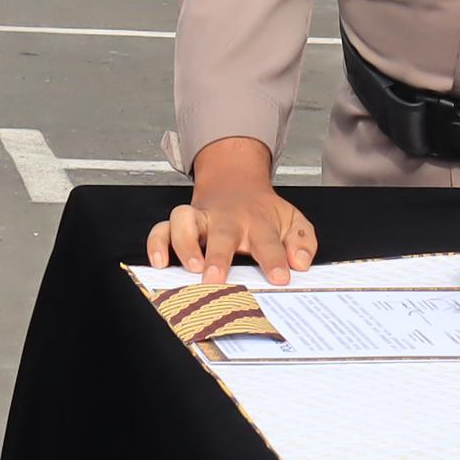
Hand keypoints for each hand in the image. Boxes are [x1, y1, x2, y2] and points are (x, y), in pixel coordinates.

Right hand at [150, 139, 317, 281]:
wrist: (236, 182)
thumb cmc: (262, 211)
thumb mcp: (292, 221)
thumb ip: (303, 241)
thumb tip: (301, 262)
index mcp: (258, 222)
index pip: (268, 241)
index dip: (275, 259)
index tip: (280, 278)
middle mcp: (226, 219)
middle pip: (222, 233)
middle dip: (218, 255)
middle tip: (215, 278)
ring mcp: (201, 218)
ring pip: (184, 221)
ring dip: (184, 244)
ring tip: (190, 267)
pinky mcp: (180, 222)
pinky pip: (161, 229)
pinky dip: (156, 243)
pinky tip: (160, 262)